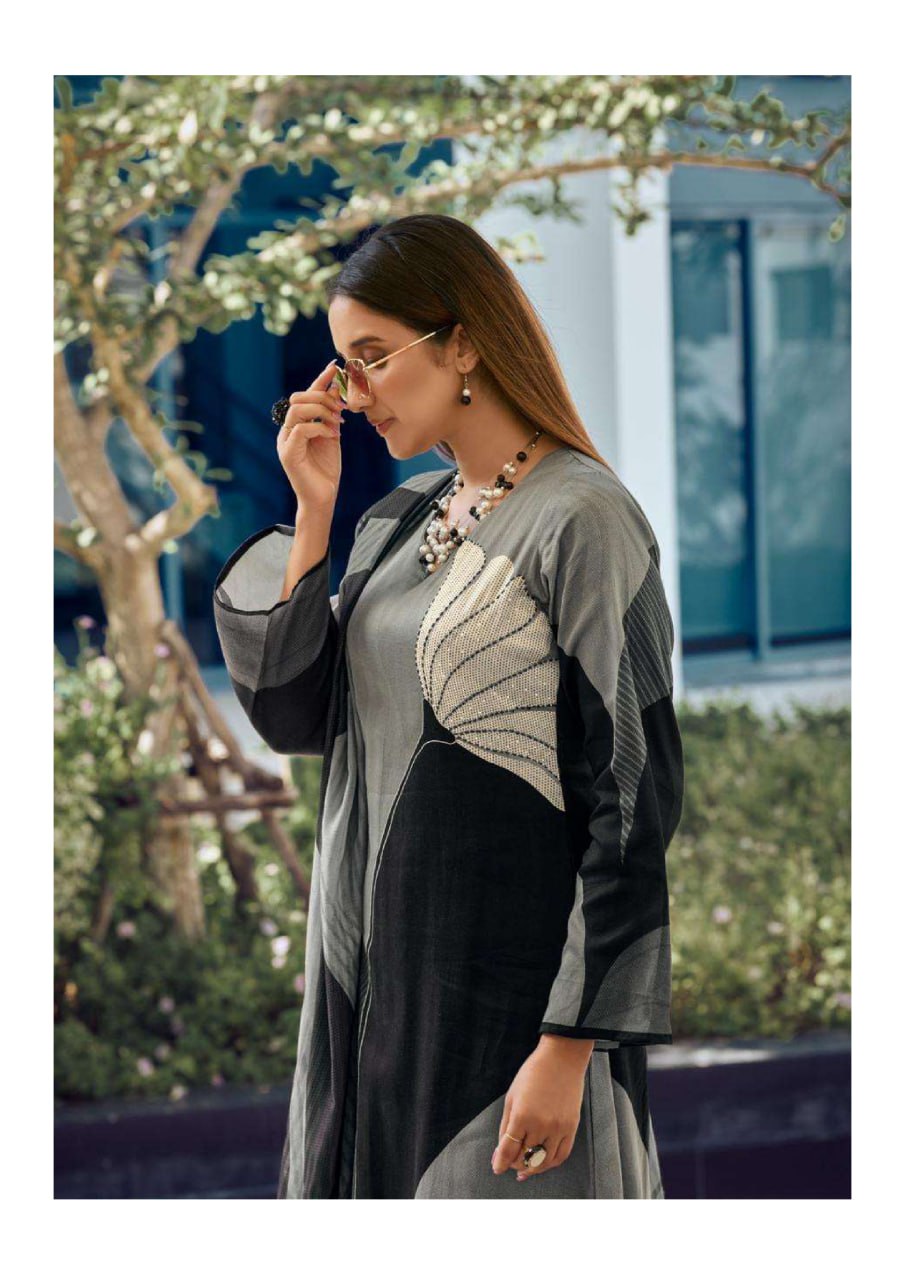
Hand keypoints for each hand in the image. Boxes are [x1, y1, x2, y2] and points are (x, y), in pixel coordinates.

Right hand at [277, 361, 344, 509]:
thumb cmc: (326, 470)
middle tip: (341, 410)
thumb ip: (331, 414)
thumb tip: (336, 389)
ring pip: (298, 410)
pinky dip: (320, 428)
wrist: (323, 498)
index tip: (334, 368)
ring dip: (322, 411)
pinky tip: (332, 435)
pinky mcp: (288, 454)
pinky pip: (302, 429)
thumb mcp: (332, 435)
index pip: (305, 397)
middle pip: (298, 399)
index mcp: (296, 426)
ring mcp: (285, 442)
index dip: (319, 380)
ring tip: (338, 423)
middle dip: (322, 398)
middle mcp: (287, 431)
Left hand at [491, 1035, 593, 1181]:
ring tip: (524, 1168)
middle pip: (525, 1158)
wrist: (562, 1059)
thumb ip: (505, 1126)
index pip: (509, 1149)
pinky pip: (561, 1155)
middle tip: (509, 1162)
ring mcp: (559, 1128)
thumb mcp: (512, 1097)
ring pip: (544, 1162)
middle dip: (514, 1163)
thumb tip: (500, 1152)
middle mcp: (541, 1125)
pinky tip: (542, 1162)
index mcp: (522, 1116)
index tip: (497, 1167)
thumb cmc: (533, 1073)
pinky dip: (550, 1163)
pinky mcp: (572, 1128)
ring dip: (532, 1168)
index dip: (500, 1162)